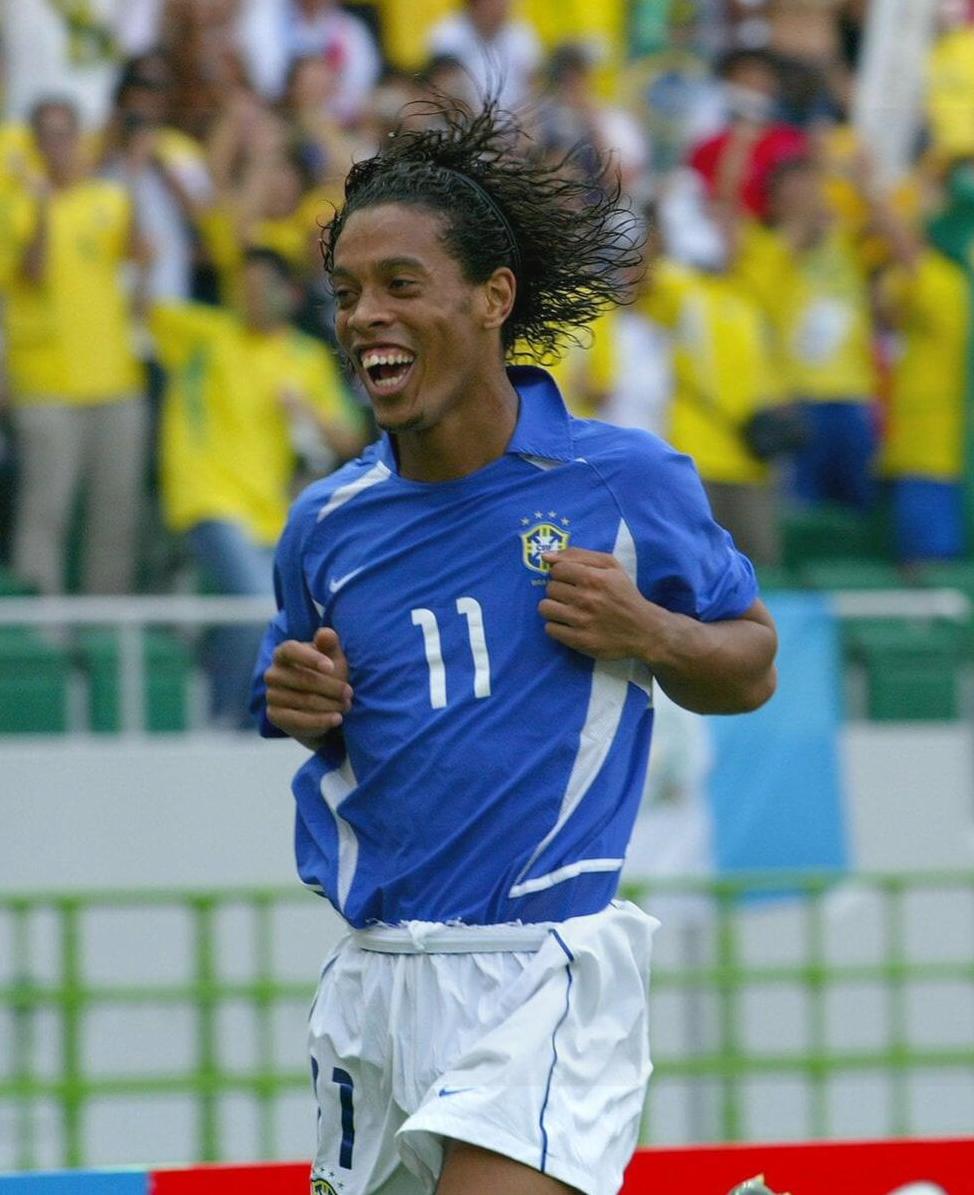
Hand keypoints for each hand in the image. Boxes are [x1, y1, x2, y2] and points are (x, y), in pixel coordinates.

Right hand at [264, 627, 351, 743]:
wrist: (321, 704)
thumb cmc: (327, 673)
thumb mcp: (332, 657)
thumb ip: (329, 644)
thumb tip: (326, 633)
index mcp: (283, 653)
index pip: (291, 650)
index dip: (310, 658)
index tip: (331, 667)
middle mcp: (273, 673)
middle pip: (303, 679)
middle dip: (331, 687)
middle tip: (349, 692)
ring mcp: (271, 695)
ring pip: (304, 700)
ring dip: (330, 705)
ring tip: (346, 705)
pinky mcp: (275, 716)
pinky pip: (298, 720)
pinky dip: (320, 721)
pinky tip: (336, 719)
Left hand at [538, 547, 664, 661]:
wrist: (644, 630)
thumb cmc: (625, 594)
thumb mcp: (611, 566)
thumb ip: (578, 555)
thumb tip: (546, 556)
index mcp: (594, 578)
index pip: (556, 570)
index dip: (562, 574)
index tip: (572, 580)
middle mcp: (586, 599)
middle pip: (550, 588)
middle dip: (560, 590)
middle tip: (574, 596)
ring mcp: (581, 621)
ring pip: (545, 608)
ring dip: (554, 608)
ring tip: (567, 610)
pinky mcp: (579, 641)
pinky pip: (550, 629)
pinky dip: (557, 626)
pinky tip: (570, 624)